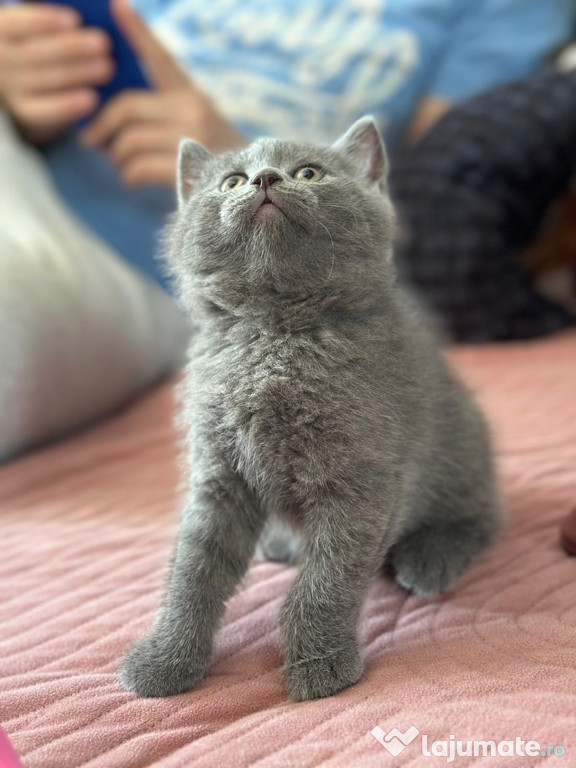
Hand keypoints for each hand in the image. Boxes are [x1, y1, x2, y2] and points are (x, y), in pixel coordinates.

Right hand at [0, 3, 113, 143]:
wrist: (29, 83)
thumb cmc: (43, 45)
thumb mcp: (42, 31)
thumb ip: (60, 25)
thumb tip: (88, 18)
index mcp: (3, 30)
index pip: (18, 23)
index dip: (46, 20)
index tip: (76, 20)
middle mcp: (2, 59)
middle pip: (36, 53)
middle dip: (72, 48)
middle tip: (104, 44)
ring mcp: (12, 87)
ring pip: (45, 79)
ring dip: (78, 73)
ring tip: (108, 68)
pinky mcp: (26, 110)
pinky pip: (47, 110)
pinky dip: (69, 105)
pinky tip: (92, 99)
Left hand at [80, 0, 244, 188]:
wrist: (251, 192)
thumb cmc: (216, 162)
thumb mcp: (198, 126)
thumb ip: (162, 115)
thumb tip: (111, 122)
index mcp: (192, 95)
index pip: (160, 58)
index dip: (137, 31)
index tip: (117, 5)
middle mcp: (193, 109)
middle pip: (127, 107)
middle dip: (103, 126)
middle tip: (93, 141)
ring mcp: (191, 137)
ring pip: (128, 141)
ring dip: (117, 158)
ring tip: (122, 167)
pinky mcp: (187, 167)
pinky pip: (138, 167)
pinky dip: (128, 176)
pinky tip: (132, 181)